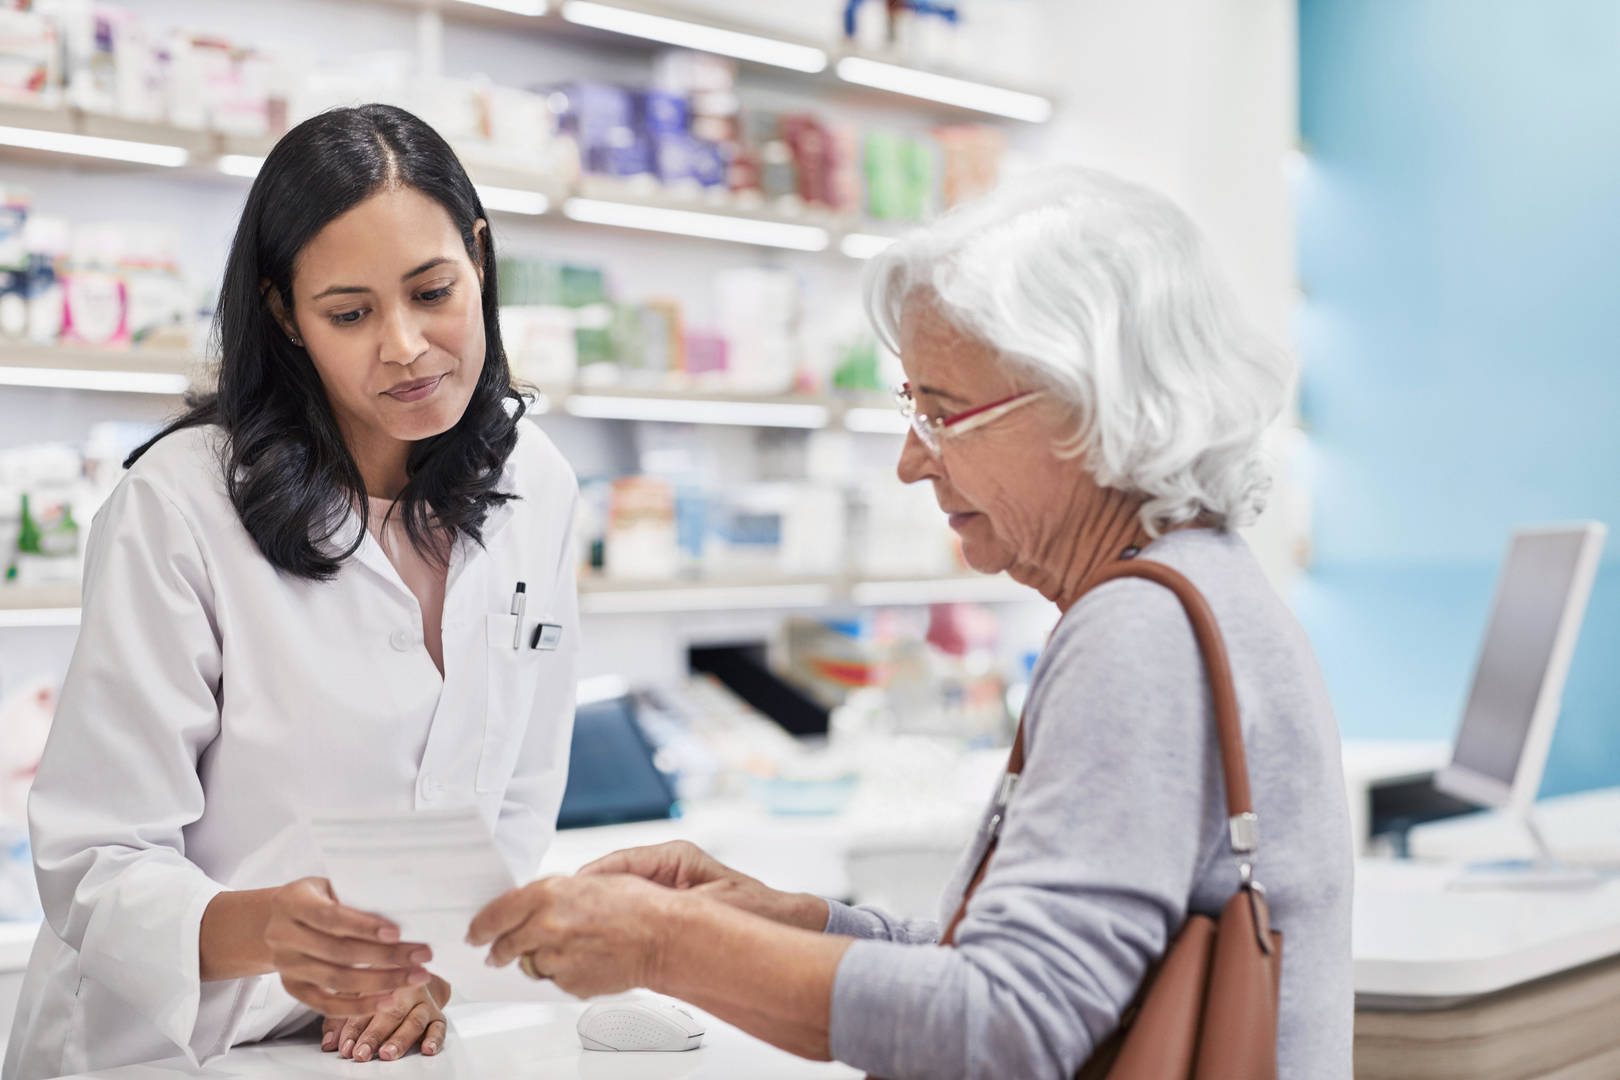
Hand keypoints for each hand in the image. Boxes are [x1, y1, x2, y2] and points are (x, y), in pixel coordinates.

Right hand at [262, 877, 432, 1016]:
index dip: (364, 926)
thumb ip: (355, 896)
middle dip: (386, 956)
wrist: (274, 919)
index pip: (330, 917)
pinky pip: (326, 1005)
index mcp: (293, 902)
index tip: (397, 933)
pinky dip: (358, 1006)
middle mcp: (284, 935)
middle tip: (423, 956)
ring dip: (381, 982)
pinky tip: (389, 1000)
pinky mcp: (292, 987)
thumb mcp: (328, 885)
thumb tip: (406, 910)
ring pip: (337, 980)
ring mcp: (286, 965)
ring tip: (416, 978)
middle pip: (340, 952)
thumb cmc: (317, 897)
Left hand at [321, 975, 449, 1061]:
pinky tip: (427, 1050)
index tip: (344, 1046)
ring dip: (400, 1039)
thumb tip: (328, 1043)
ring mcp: (424, 1002)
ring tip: (387, 1053)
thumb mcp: (354, 995)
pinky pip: (440, 1027)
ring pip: (414, 1021)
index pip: (367, 1005)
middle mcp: (406, 990)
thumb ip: (339, 1018)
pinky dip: (435, 1039)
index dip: (354, 1027)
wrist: (413, 975)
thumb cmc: (378, 988)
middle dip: (374, 1035)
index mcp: (383, 980)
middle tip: (361, 1053)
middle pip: (391, 1013)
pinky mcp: (438, 1015)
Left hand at [466, 875, 674, 997]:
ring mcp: (555, 959)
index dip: (482, 925)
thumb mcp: (589, 882)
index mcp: (547, 895)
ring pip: (532, 964)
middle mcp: (544, 927)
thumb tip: (533, 907)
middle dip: (501, 949)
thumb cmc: (637, 905)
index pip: (496, 913)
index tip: (476, 932)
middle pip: (505, 946)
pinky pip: (556, 979)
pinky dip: (564, 972)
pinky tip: (586, 959)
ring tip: (571, 948)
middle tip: (500, 951)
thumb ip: (553, 896)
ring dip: (542, 958)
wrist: (663, 937)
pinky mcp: (569, 983)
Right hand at [579, 841, 826, 929]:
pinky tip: (602, 945)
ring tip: (579, 932)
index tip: (570, 893)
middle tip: (565, 916)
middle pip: (613, 879)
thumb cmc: (757, 909)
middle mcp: (665, 870)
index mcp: (674, 858)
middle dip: (589, 898)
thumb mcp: (713, 902)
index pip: (621, 862)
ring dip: (600, 914)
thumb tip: (630, 902)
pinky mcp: (664, 912)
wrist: (784, 927)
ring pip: (617, 898)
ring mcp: (663, 890)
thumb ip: (674, 906)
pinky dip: (613, 929)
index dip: (592, 879)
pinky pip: (629, 917)